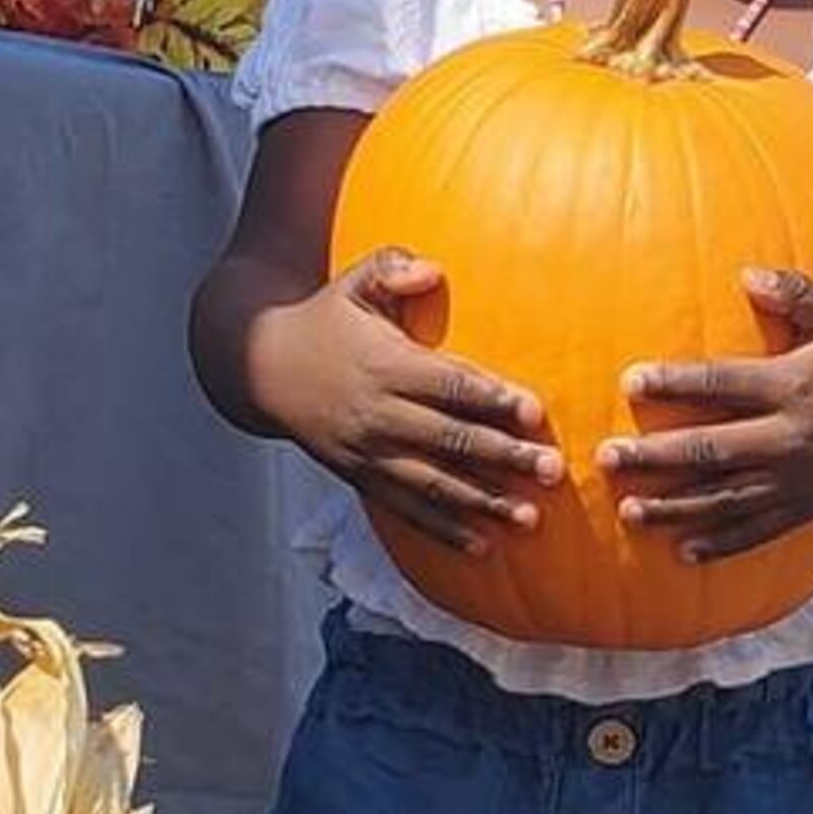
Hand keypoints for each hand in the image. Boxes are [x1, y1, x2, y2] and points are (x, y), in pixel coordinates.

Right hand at [260, 249, 562, 555]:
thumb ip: (392, 268)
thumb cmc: (323, 319)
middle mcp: (378, 415)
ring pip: (434, 484)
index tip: (535, 412)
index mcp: (385, 366)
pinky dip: (443, 530)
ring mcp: (368, 453)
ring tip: (529, 517)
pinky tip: (480, 545)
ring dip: (484, 503)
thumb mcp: (352, 282)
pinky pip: (405, 509)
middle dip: (505, 458)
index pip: (449, 386)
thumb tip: (431, 271)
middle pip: (451, 440)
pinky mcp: (359, 477)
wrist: (260, 369)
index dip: (493, 399)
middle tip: (553, 471)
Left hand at [601, 268, 812, 561]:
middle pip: (712, 450)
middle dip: (656, 456)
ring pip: (726, 499)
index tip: (630, 382)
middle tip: (605, 457)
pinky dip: (722, 544)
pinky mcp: (808, 508)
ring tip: (628, 511)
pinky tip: (684, 552)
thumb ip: (797, 293)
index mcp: (795, 385)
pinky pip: (759, 532)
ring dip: (675, 508)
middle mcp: (792, 437)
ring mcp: (798, 480)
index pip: (723, 384)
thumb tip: (746, 274)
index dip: (676, 383)